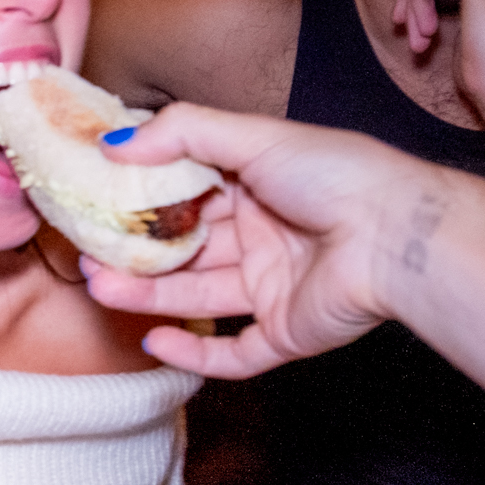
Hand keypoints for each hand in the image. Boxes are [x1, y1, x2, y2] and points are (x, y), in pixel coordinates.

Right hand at [82, 106, 446, 377]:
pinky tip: (154, 339)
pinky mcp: (284, 334)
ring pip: (196, 295)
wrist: (399, 237)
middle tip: (85, 251)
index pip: (187, 191)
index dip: (142, 197)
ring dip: (147, 293)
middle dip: (134, 251)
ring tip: (100, 285)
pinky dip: (191, 352)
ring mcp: (272, 287)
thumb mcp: (254, 136)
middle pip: (185, 248)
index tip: (94, 197)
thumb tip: (114, 143)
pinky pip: (230, 353)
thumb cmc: (337, 175)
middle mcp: (263, 235)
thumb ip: (182, 131)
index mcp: (258, 185)